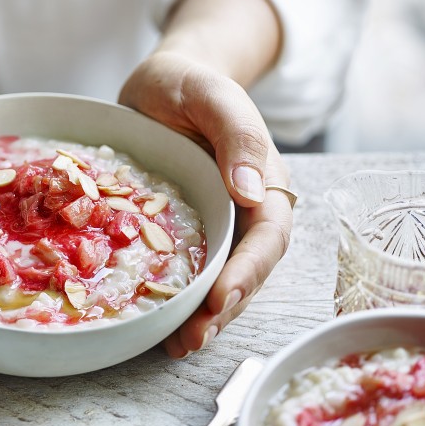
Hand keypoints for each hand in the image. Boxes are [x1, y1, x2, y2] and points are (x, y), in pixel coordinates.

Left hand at [119, 50, 292, 356]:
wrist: (162, 81)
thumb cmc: (188, 82)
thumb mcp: (211, 94)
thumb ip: (236, 134)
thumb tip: (252, 191)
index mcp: (263, 180)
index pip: (266, 237)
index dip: (247, 273)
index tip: (220, 299)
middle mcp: (245, 210)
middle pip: (247, 270)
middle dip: (224, 309)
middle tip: (191, 337)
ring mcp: (216, 224)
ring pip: (220, 279)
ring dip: (203, 315)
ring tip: (176, 345)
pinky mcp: (185, 232)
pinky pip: (188, 270)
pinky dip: (178, 299)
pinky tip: (157, 324)